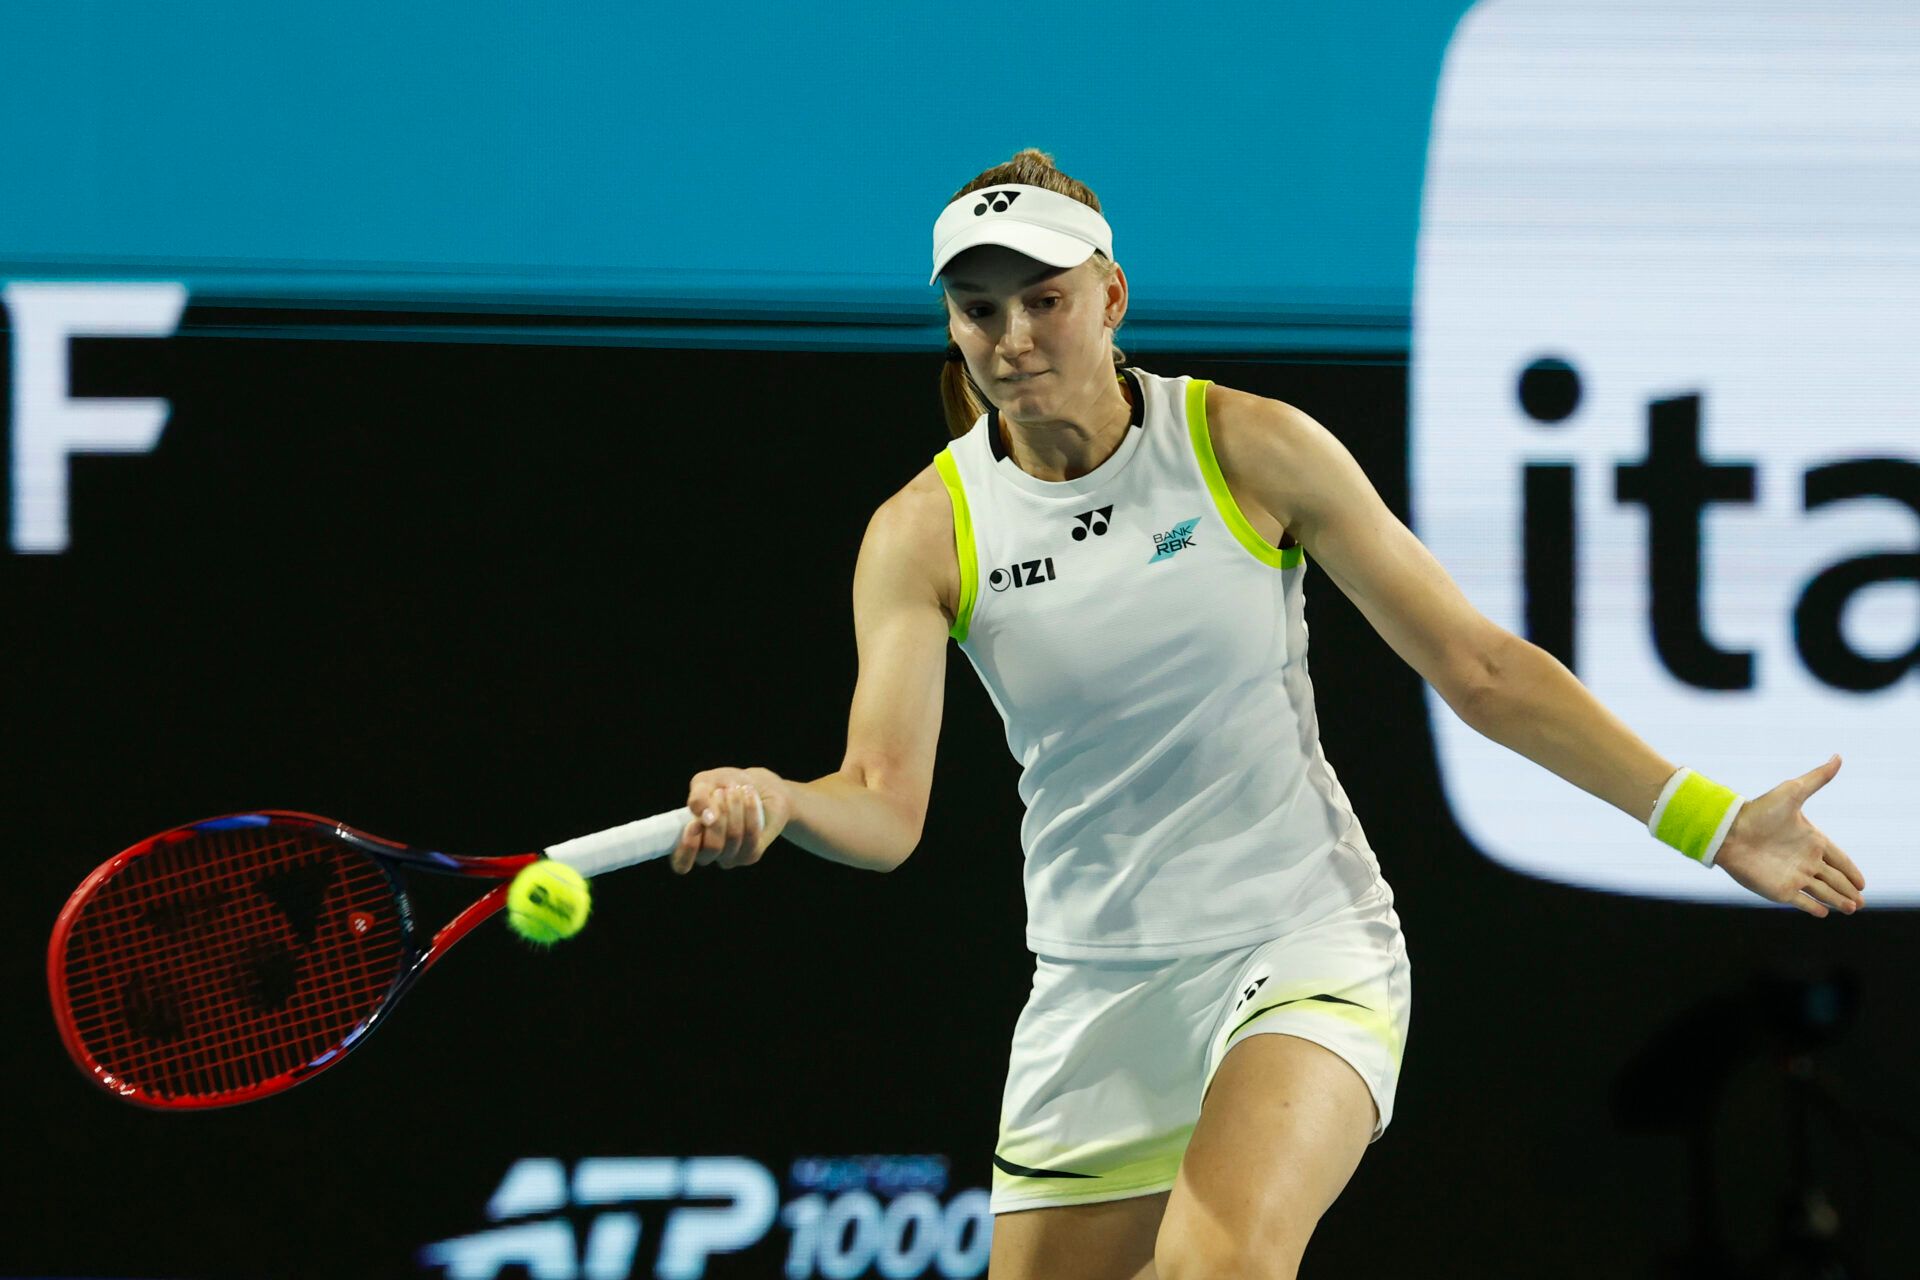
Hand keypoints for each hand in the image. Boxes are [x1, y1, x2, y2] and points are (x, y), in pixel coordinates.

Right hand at [671, 767, 788, 873]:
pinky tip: (749, 795)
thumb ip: (698, 798)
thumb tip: (704, 816)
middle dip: (719, 816)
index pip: (682, 863)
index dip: (688, 848)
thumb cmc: (722, 786)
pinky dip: (750, 811)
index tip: (694, 824)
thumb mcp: (704, 783)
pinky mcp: (751, 854)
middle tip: (721, 792)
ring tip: (735, 789)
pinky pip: (751, 835)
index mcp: (688, 842)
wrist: (751, 786)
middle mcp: (707, 855)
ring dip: (735, 808)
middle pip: (712, 847)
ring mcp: (729, 857)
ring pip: (733, 838)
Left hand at [1713, 755, 1865, 917]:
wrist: (1728, 830)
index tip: (1863, 883)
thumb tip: (1838, 756)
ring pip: (1822, 892)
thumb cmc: (1759, 811)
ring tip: (1852, 908)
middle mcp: (1804, 860)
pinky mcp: (1779, 890)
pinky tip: (1823, 912)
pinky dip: (1812, 908)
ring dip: (1837, 901)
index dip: (1850, 871)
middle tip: (1862, 903)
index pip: (1838, 859)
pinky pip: (1800, 901)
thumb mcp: (1792, 792)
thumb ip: (1817, 778)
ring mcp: (1792, 876)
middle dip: (1848, 891)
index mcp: (1811, 840)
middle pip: (1833, 879)